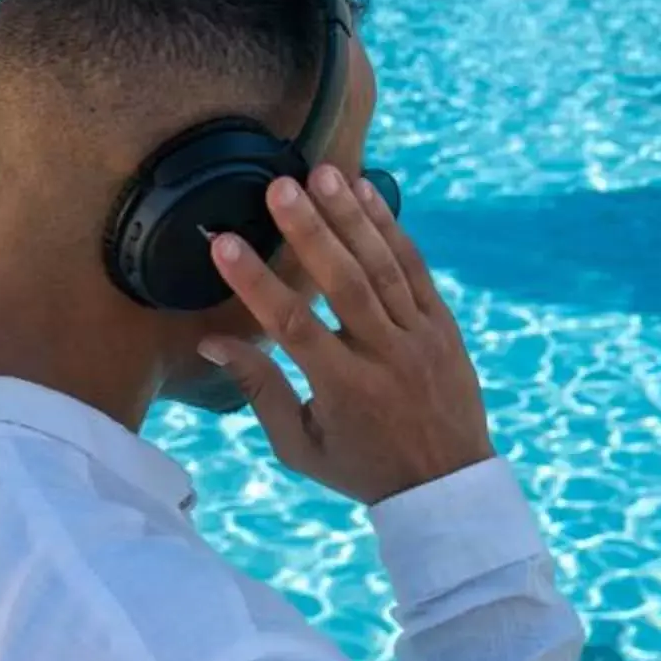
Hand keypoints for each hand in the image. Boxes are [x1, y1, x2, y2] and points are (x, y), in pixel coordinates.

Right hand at [198, 165, 492, 505]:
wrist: (448, 486)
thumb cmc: (362, 468)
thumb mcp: (301, 446)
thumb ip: (259, 390)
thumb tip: (212, 340)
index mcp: (345, 390)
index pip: (295, 327)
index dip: (257, 283)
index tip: (223, 243)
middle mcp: (385, 357)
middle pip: (345, 285)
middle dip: (309, 232)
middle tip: (278, 187)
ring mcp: (419, 337)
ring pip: (383, 268)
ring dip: (350, 217)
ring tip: (321, 173)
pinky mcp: (444, 324)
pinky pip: (416, 268)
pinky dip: (391, 228)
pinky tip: (366, 192)